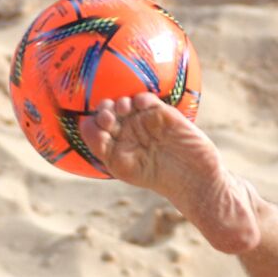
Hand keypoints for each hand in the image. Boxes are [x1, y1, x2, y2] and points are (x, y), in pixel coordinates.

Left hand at [78, 92, 224, 196]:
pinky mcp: (164, 115)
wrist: (192, 178)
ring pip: (126, 102)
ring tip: (124, 110)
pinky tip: (140, 105)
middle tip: (109, 116)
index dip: (93, 123)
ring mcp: (146, 123)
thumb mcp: (122, 166)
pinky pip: (147, 100)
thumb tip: (85, 124)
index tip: (100, 127)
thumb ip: (102, 146)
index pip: (95, 128)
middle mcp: (129, 133)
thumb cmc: (157, 178)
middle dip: (105, 109)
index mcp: (116, 146)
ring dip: (121, 102)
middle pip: (108, 111)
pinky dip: (141, 98)